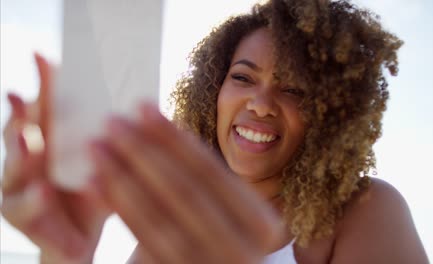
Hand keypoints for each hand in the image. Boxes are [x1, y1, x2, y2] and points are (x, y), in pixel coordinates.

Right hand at [1, 54, 108, 262]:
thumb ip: (116, 140)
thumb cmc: (97, 195)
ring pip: (13, 167)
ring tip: (29, 139)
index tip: (43, 56)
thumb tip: (145, 106)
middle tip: (24, 94)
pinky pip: (24, 209)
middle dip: (22, 112)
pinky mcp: (24, 218)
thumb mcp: (110, 164)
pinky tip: (43, 192)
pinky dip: (33, 201)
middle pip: (19, 130)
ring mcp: (19, 187)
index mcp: (51, 142)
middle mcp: (29, 160)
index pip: (44, 108)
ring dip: (19, 153)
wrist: (81, 241)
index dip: (42, 84)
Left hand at [90, 103, 283, 263]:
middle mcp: (244, 250)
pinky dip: (119, 209)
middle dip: (144, 151)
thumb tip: (155, 126)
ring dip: (124, 176)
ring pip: (161, 215)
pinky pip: (145, 239)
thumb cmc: (211, 244)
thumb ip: (198, 184)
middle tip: (112, 120)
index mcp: (261, 224)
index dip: (174, 137)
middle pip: (186, 189)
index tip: (142, 107)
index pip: (210, 171)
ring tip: (97, 146)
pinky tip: (95, 182)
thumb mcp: (220, 216)